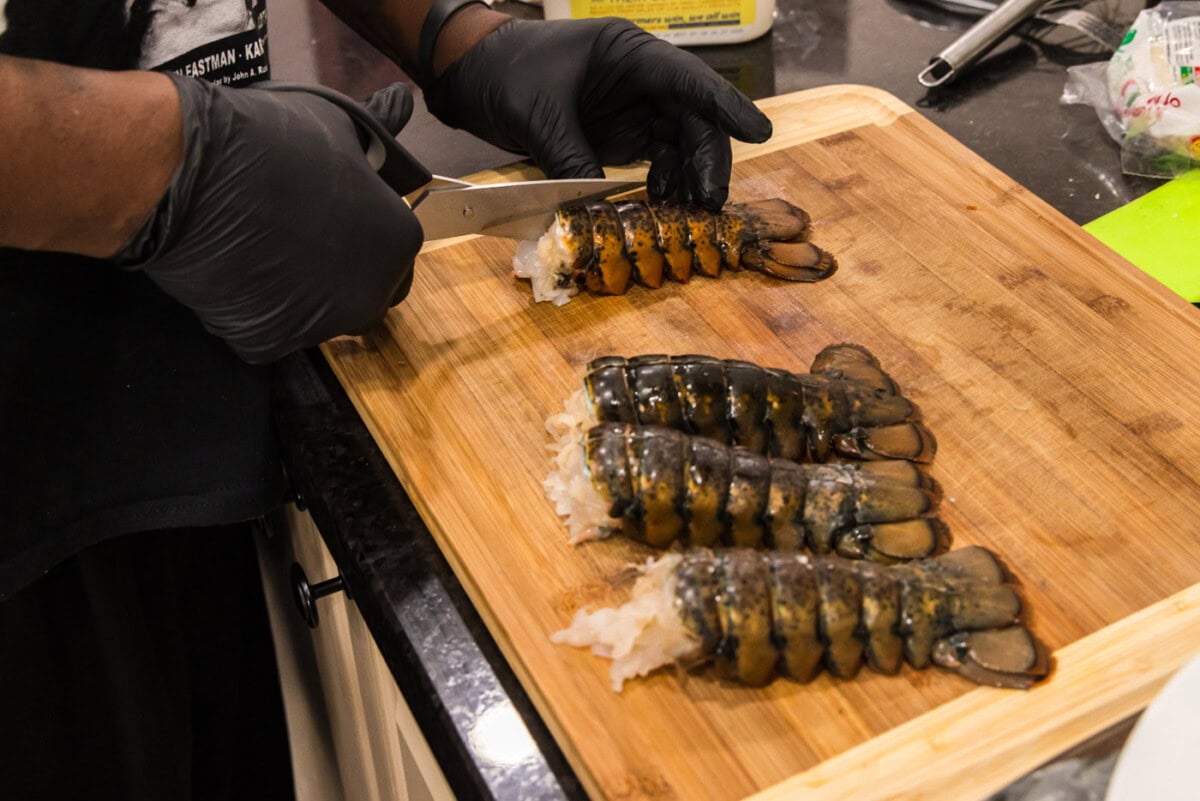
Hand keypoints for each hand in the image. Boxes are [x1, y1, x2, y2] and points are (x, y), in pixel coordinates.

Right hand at [114, 75, 423, 363]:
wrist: (188, 173)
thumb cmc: (270, 139)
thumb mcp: (337, 122)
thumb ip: (378, 132)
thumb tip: (401, 103)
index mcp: (398, 242)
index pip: (393, 247)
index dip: (363, 228)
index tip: (334, 212)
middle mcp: (371, 295)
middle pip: (366, 291)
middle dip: (342, 269)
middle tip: (299, 234)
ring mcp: (320, 327)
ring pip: (319, 315)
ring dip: (302, 292)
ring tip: (261, 247)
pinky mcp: (267, 344)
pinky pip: (268, 329)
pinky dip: (254, 307)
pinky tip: (233, 269)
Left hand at [423, 18, 771, 209]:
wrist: (470, 75)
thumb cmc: (505, 71)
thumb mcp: (539, 115)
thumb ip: (571, 159)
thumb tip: (597, 208)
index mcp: (628, 52)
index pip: (690, 79)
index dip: (727, 106)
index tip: (759, 133)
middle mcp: (640, 79)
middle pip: (693, 119)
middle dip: (706, 160)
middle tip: (708, 201)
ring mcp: (631, 109)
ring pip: (678, 145)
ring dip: (686, 178)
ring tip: (685, 211)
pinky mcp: (617, 136)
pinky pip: (653, 162)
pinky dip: (661, 184)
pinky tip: (659, 205)